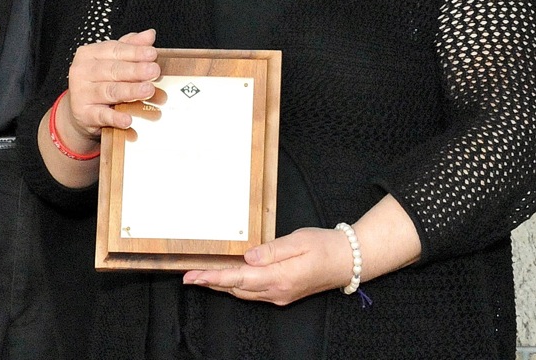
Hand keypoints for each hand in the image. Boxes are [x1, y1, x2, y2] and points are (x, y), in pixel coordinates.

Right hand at [65, 28, 163, 141]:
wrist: (81, 111)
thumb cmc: (100, 81)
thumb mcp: (112, 60)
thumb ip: (131, 46)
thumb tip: (150, 35)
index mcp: (89, 53)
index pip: (115, 50)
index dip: (135, 52)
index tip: (152, 54)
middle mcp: (82, 72)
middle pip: (113, 70)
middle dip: (135, 70)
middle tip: (154, 71)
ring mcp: (81, 93)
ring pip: (109, 91)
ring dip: (130, 91)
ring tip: (148, 90)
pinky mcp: (84, 114)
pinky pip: (102, 115)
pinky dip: (115, 118)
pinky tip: (128, 119)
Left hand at [182, 227, 350, 306]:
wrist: (347, 261)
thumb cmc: (324, 246)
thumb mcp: (298, 240)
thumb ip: (271, 250)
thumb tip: (247, 257)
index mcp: (279, 277)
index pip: (238, 278)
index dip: (212, 277)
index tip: (192, 276)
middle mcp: (276, 291)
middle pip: (236, 288)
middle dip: (211, 282)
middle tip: (188, 276)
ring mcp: (279, 295)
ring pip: (243, 292)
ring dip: (222, 284)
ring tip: (202, 276)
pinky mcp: (283, 293)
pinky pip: (253, 291)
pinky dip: (237, 284)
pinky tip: (229, 277)